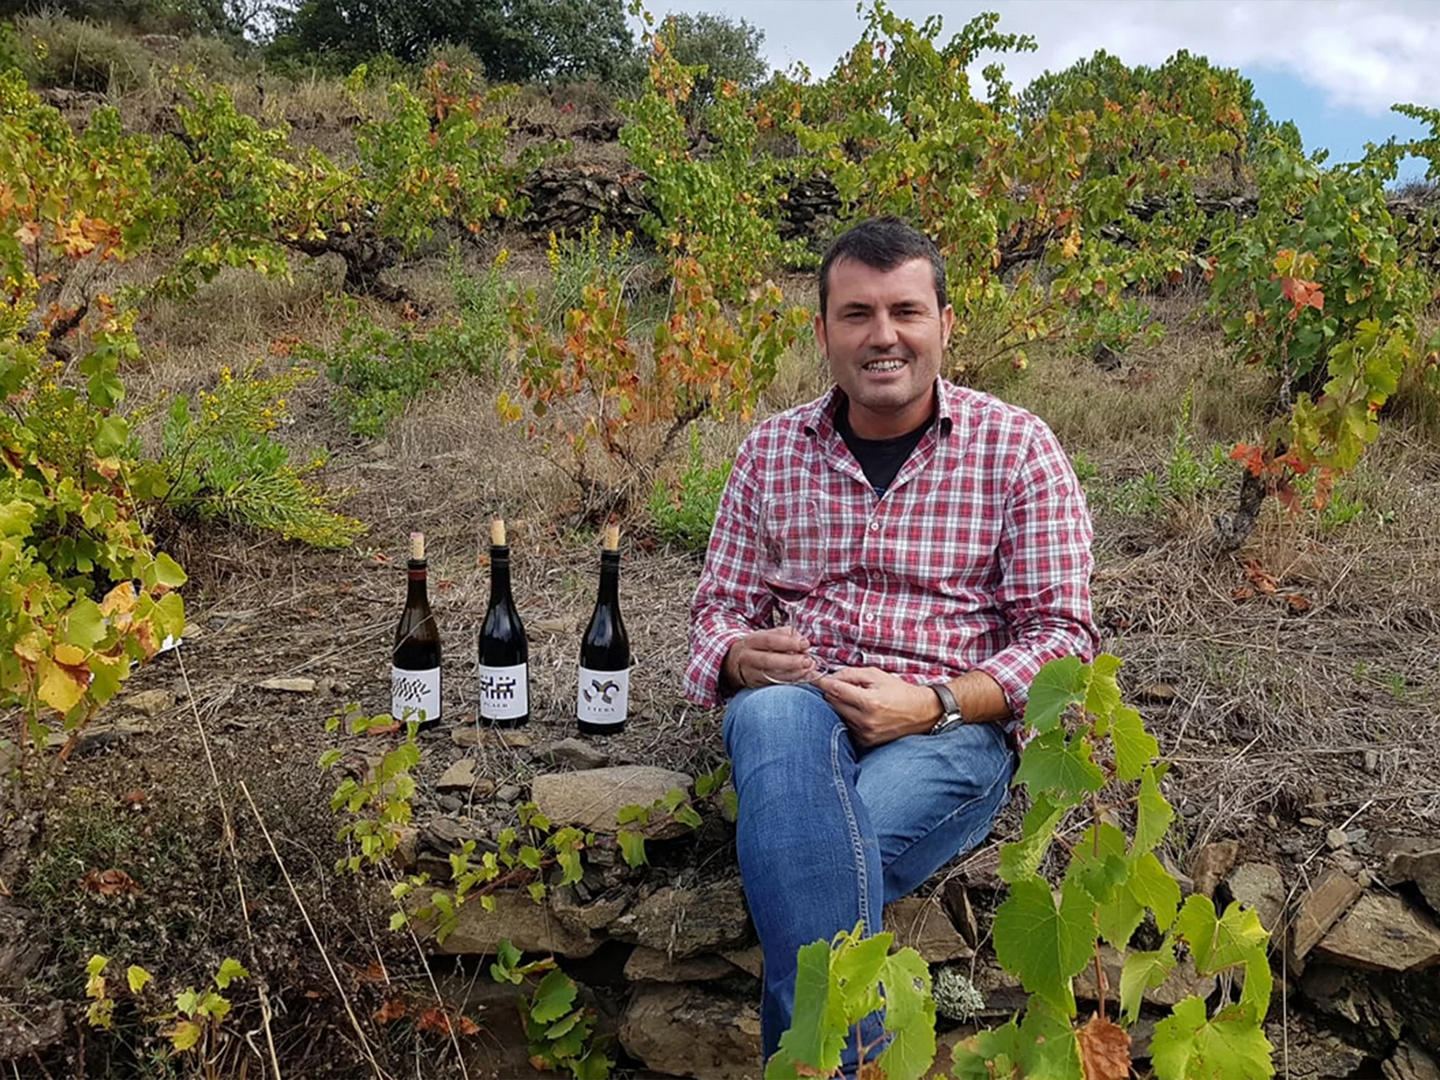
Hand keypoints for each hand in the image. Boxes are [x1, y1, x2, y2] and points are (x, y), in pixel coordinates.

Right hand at [722, 627, 818, 689]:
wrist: (732, 663)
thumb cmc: (756, 648)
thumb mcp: (765, 635)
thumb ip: (784, 634)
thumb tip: (800, 639)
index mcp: (751, 641)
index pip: (769, 641)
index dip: (788, 642)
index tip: (804, 644)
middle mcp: (748, 658)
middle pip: (768, 661)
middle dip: (791, 662)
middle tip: (807, 661)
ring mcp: (751, 674)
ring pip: (772, 676)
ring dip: (793, 674)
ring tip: (808, 670)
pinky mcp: (755, 686)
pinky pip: (774, 686)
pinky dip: (789, 683)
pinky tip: (802, 679)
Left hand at [818, 667, 938, 747]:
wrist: (922, 713)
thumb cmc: (899, 691)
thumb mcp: (876, 675)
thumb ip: (850, 674)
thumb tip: (829, 677)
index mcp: (869, 702)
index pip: (835, 690)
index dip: (823, 682)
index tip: (816, 679)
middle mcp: (866, 721)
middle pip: (832, 704)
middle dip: (834, 693)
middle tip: (843, 686)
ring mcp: (866, 734)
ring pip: (838, 716)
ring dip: (841, 706)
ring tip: (857, 700)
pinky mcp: (866, 742)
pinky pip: (847, 726)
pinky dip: (849, 718)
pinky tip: (860, 712)